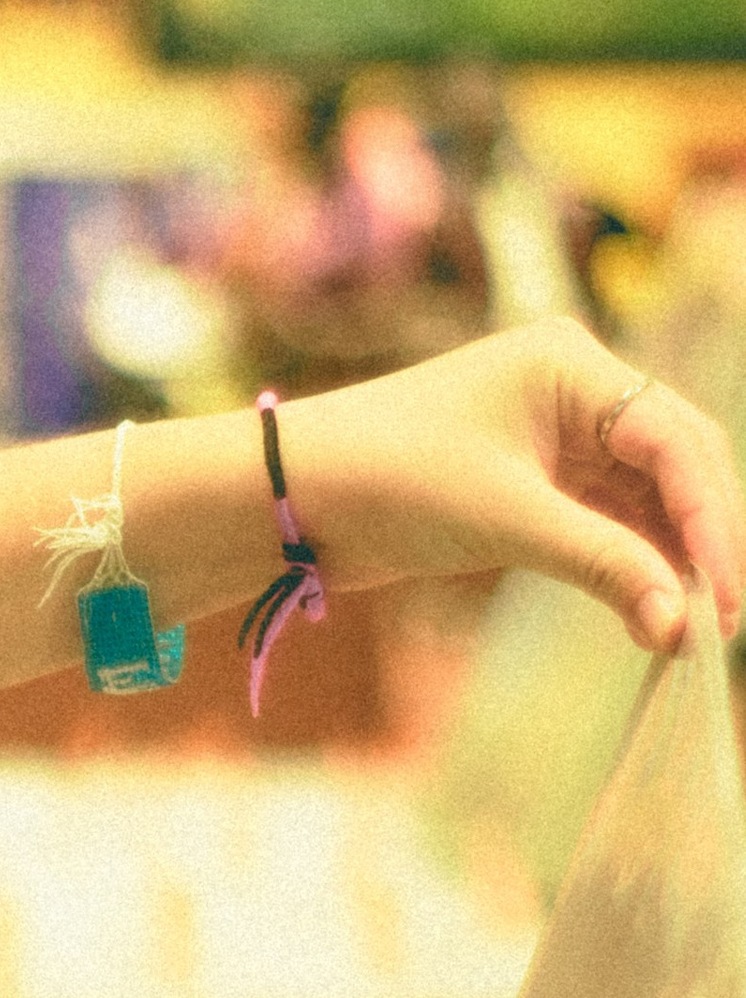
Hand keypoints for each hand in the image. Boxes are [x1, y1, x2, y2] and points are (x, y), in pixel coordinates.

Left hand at [288, 317, 745, 651]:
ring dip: (669, 561)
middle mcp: (576, 390)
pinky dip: (630, 566)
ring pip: (646, 500)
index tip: (726, 593)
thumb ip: (603, 564)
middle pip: (676, 465)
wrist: (294, 495)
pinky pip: (607, 522)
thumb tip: (680, 623)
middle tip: (724, 620)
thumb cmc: (389, 478)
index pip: (675, 440)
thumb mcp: (505, 520)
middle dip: (704, 540)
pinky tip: (649, 618)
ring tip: (689, 634)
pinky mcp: (537, 482)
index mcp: (572, 364)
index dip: (712, 518)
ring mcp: (559, 435)